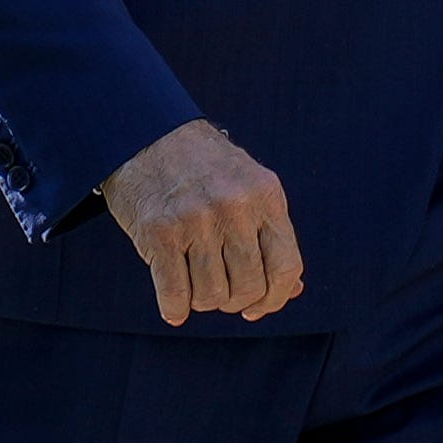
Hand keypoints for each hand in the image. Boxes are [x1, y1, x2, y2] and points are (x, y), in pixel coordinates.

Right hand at [101, 119, 303, 326]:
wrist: (148, 133)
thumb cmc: (204, 168)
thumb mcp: (250, 186)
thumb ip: (271, 234)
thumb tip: (294, 289)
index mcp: (266, 195)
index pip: (287, 267)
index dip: (276, 298)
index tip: (258, 307)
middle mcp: (235, 207)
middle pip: (249, 287)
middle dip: (235, 302)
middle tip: (221, 293)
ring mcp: (197, 220)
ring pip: (212, 296)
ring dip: (203, 301)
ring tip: (195, 285)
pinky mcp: (159, 232)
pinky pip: (175, 294)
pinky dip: (175, 308)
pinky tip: (174, 305)